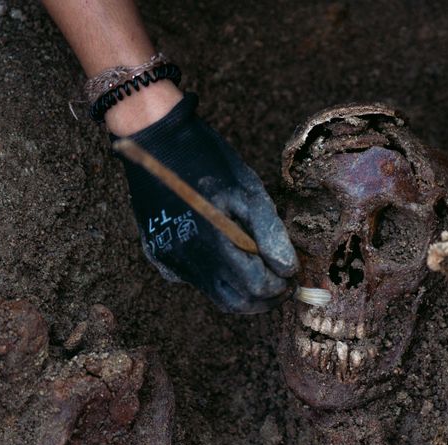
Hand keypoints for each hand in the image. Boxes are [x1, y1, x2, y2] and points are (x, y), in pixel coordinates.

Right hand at [112, 92, 297, 312]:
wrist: (155, 138)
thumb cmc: (207, 160)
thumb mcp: (247, 189)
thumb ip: (269, 232)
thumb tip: (287, 268)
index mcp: (211, 243)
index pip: (255, 287)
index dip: (280, 286)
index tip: (292, 276)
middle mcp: (186, 260)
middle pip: (235, 302)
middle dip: (264, 297)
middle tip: (281, 280)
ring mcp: (168, 260)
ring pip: (214, 294)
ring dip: (241, 289)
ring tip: (259, 268)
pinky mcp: (157, 255)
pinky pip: (193, 279)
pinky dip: (216, 276)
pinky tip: (225, 253)